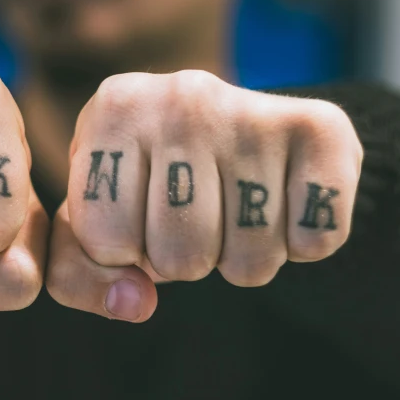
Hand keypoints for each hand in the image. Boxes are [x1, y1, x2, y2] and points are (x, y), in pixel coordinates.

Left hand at [46, 71, 362, 321]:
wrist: (234, 130)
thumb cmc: (149, 183)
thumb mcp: (93, 219)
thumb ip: (77, 273)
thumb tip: (136, 303)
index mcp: (114, 110)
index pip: (105, 241)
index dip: (124, 249)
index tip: (138, 211)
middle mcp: (181, 97)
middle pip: (180, 257)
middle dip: (184, 259)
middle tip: (193, 214)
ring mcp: (252, 109)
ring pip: (249, 260)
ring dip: (242, 257)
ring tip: (235, 208)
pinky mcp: (322, 127)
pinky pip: (317, 241)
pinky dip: (302, 245)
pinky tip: (283, 202)